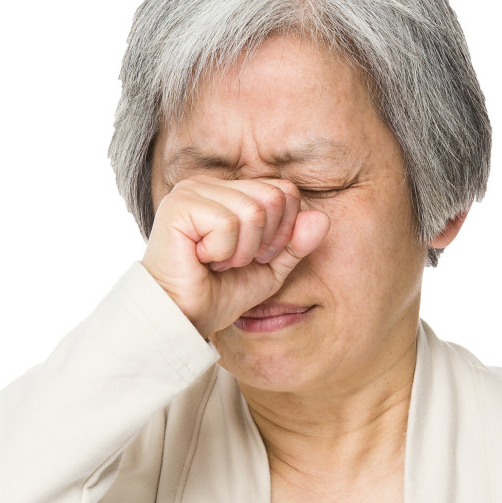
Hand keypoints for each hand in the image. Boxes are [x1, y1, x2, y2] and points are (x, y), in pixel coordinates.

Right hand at [140, 176, 329, 338]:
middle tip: (234, 262)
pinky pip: (228, 223)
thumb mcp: (270, 269)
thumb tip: (322, 218)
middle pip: (272, 198)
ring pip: (252, 211)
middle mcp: (208, 184)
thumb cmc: (218, 292)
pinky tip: (201, 259)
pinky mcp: (179, 206)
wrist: (183, 318)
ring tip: (216, 262)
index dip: (282, 232)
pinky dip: (223, 252)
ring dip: (241, 251)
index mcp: (228, 191)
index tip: (255, 257)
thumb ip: (296, 244)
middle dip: (263, 241)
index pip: (283, 191)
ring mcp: (191, 191)